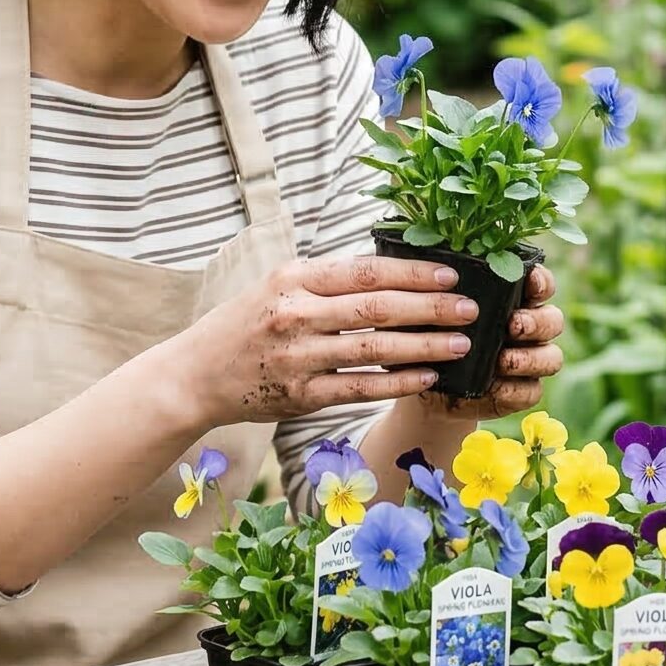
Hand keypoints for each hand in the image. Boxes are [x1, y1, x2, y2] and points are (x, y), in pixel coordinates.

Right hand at [172, 252, 484, 424]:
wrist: (194, 375)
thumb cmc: (244, 326)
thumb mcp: (277, 286)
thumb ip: (326, 281)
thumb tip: (391, 274)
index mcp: (294, 278)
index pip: (366, 271)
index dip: (414, 272)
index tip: (452, 274)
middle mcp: (296, 313)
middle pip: (378, 307)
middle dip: (432, 308)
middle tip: (470, 309)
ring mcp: (298, 356)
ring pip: (375, 348)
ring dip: (424, 346)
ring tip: (460, 344)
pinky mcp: (300, 395)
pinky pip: (360, 387)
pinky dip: (397, 382)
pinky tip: (427, 378)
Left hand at [428, 262, 565, 420]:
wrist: (431, 385)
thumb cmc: (434, 336)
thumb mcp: (434, 314)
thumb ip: (446, 296)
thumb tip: (441, 276)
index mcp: (514, 301)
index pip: (540, 284)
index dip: (541, 281)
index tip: (530, 280)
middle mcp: (530, 329)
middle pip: (553, 320)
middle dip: (537, 321)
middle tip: (513, 325)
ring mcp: (530, 362)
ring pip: (552, 357)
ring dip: (530, 358)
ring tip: (503, 360)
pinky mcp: (523, 392)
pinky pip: (532, 391)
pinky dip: (514, 390)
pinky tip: (494, 387)